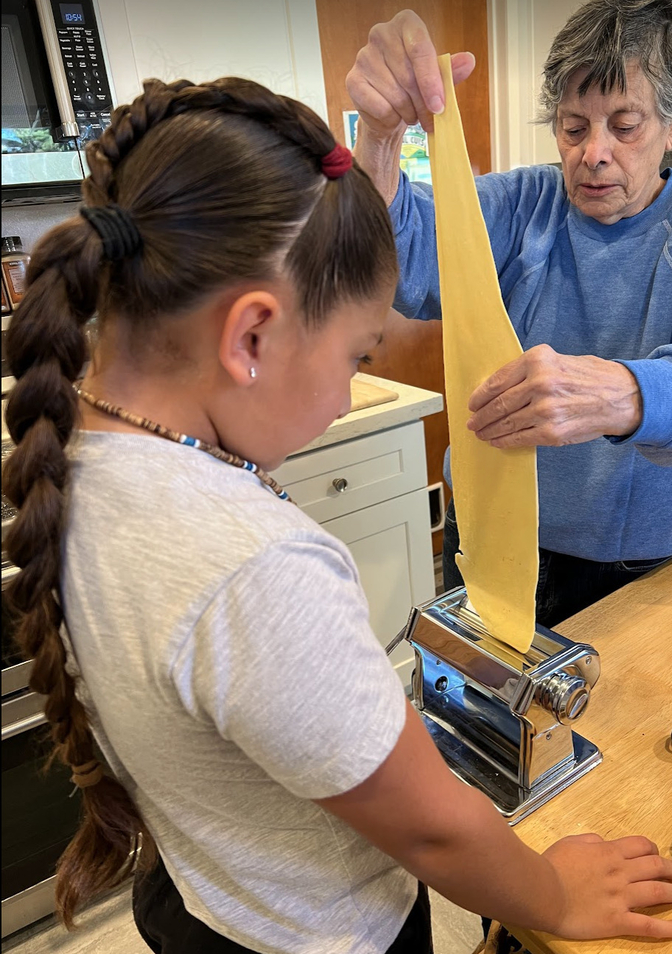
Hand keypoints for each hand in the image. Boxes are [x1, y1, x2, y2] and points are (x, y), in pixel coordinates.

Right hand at [345, 10, 475, 137]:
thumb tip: (468, 61)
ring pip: (395, 96)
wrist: (388, 107)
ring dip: (408, 113)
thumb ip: (450, 70)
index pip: (420, 50)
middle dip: (423, 105)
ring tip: (411, 114)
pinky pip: (380, 107)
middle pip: (408, 76)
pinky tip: (392, 115)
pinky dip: (391, 119)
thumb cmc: (414, 87)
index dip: (431, 82)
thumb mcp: (437, 77)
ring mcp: (364, 56)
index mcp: (406, 24)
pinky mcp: (353, 80)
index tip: (439, 106)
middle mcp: (381, 34)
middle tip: (430, 119)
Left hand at [466, 344, 642, 447]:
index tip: (472, 404)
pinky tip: (497, 441)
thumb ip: (528, 371)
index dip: (479, 396)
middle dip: (480, 416)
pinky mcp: (551, 432)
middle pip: (498, 404)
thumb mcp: (556, 360)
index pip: (497, 381)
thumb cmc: (587, 377)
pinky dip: (504, 441)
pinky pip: (519, 438)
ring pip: (506, 423)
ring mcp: (545, 409)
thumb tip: (496, 389)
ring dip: (489, 430)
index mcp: (537, 360)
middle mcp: (540, 383)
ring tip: (481, 433)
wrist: (620, 397)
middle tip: (472, 422)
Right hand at [543, 833, 671, 939]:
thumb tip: (603, 842)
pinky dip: (665, 928)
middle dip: (671, 870)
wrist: (543, 892)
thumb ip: (591, 840)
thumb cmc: (552, 866)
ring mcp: (621, 897)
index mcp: (609, 852)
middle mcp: (620, 873)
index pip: (642, 846)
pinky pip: (647, 925)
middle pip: (656, 866)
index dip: (653, 850)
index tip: (655, 856)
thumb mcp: (570, 842)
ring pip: (658, 892)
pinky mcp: (617, 921)